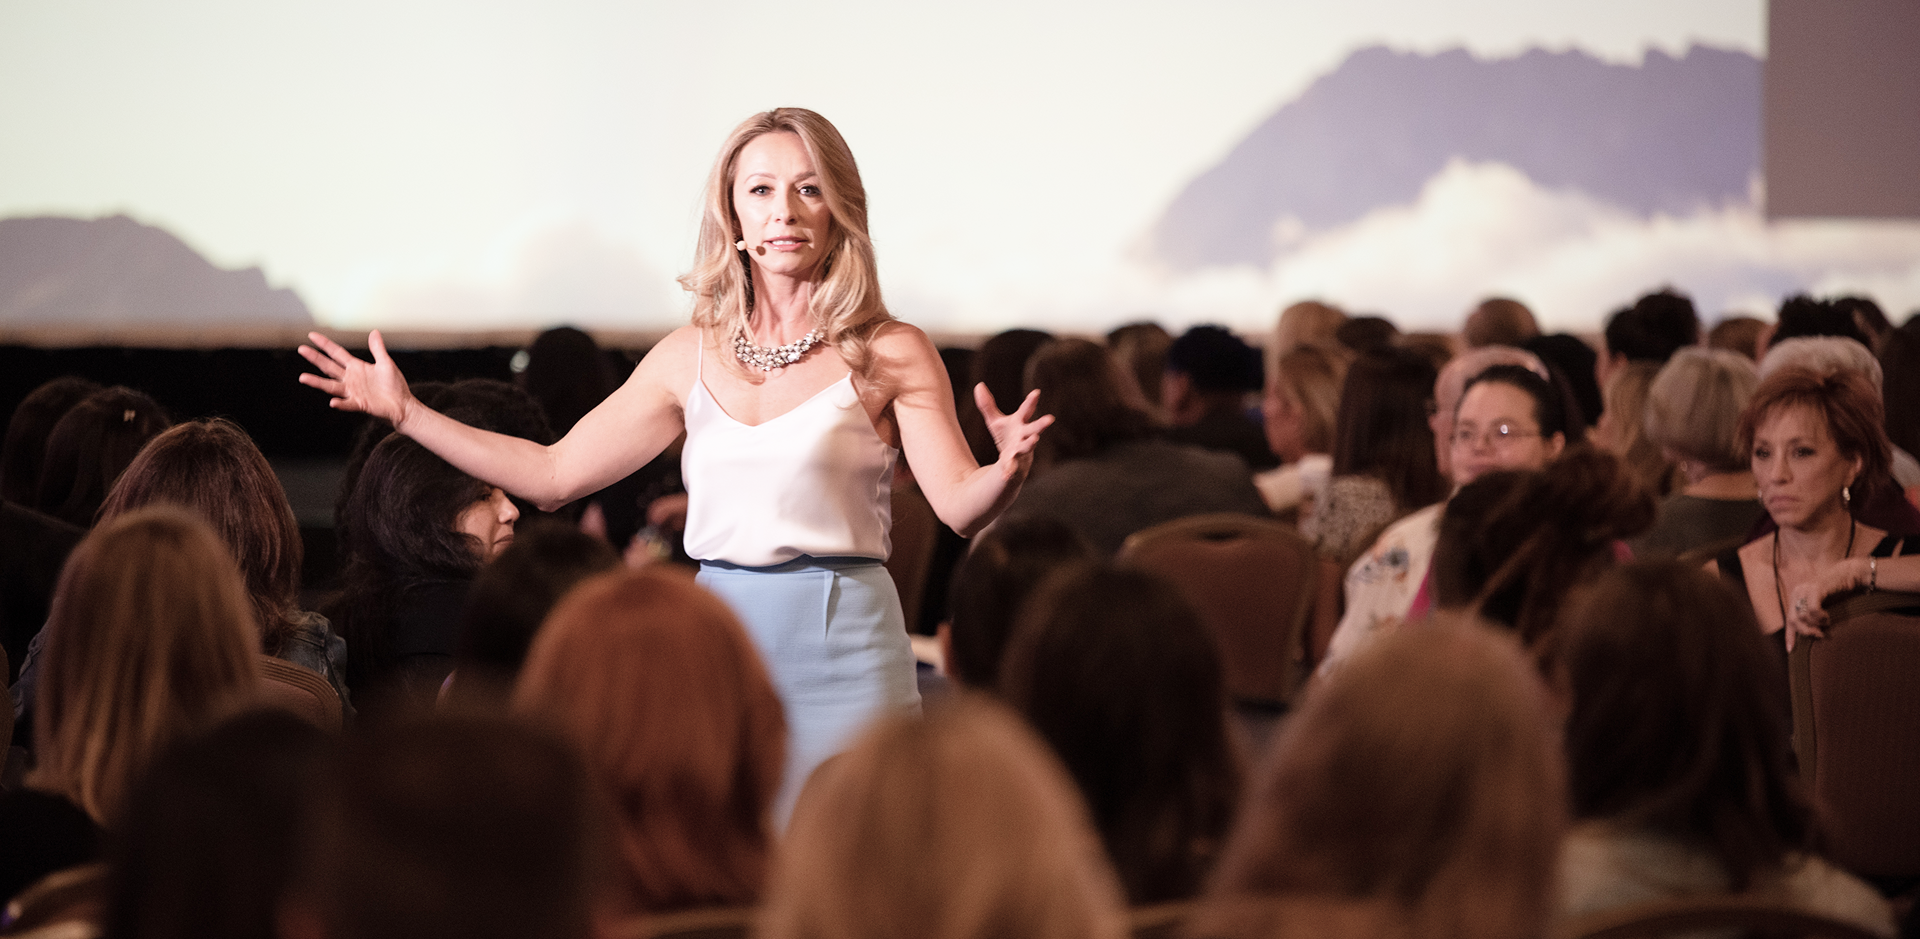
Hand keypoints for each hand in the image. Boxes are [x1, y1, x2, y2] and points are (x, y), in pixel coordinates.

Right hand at [298, 330, 414, 425]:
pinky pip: (348, 404)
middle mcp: (351, 379)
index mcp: (356, 367)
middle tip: (301, 349)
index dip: (325, 344)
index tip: (312, 336)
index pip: (337, 353)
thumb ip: (377, 349)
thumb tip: (374, 331)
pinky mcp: (360, 404)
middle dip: (315, 358)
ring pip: (331, 386)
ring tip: (303, 377)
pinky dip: (340, 403)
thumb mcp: (386, 363)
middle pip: (329, 367)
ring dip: (317, 382)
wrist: (403, 405)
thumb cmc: (395, 385)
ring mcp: (353, 392)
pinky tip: (333, 402)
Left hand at [974, 383, 1053, 478]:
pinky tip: (1005, 475)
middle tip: (1050, 419)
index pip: (1027, 410)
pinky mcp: (1015, 464)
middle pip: (1034, 428)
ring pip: (1027, 447)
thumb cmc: (1006, 438)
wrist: (1011, 462)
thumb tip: (979, 385)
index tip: (1036, 392)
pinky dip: (1009, 471)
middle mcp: (1025, 436)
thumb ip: (987, 405)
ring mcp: (1022, 451)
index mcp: (1021, 423)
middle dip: (1041, 424)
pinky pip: (1013, 468)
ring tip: (1034, 439)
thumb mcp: (994, 422)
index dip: (1031, 401)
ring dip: (1030, 443)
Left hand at [1784, 572, 1843, 651]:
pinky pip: (1812, 609)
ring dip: (1815, 624)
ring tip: (1826, 623)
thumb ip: (1813, 616)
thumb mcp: (1823, 606)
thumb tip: (1810, 634)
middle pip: (1793, 620)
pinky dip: (1820, 617)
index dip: (1789, 635)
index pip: (1789, 619)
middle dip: (1805, 631)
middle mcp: (1797, 592)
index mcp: (1796, 597)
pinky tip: (1827, 617)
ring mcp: (1804, 589)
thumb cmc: (1838, 592)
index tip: (1790, 650)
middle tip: (1818, 635)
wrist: (1850, 574)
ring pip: (1802, 616)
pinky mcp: (1814, 588)